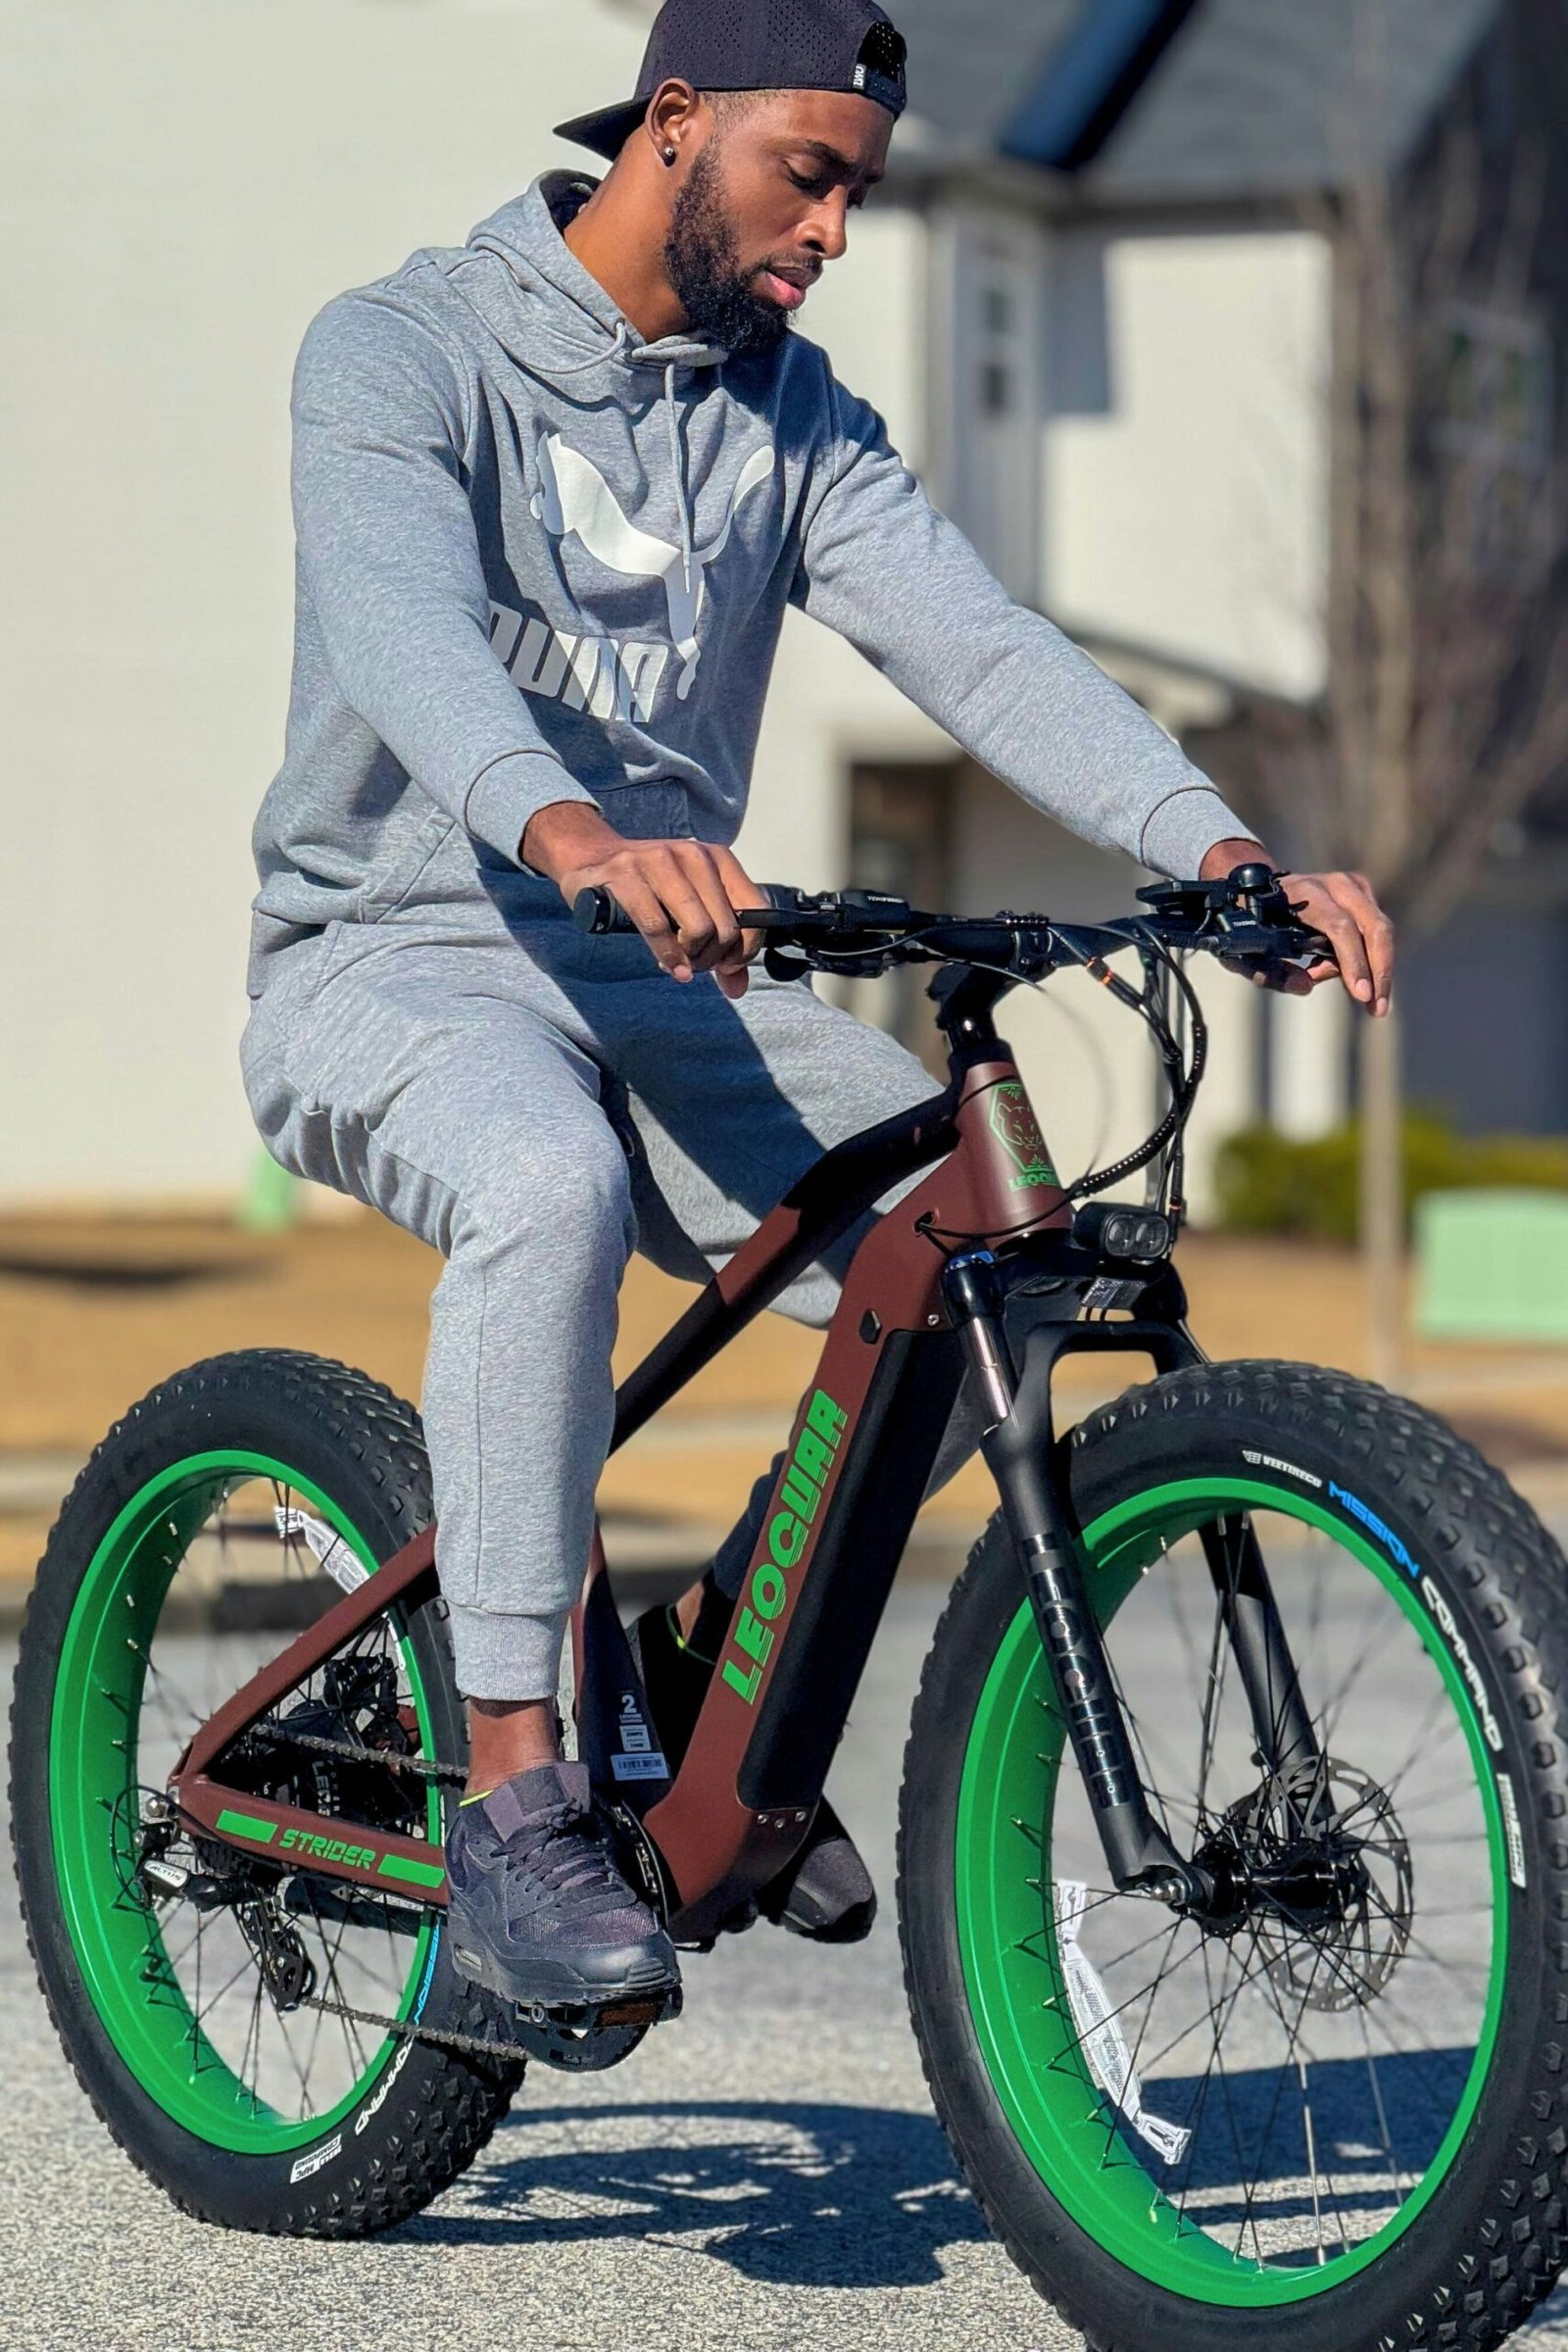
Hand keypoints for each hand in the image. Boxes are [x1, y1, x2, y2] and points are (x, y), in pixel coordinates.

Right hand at [521, 801, 763, 998]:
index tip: (727, 965)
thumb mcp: (692, 906)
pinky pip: (657, 927)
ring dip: (691, 959)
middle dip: (712, 958)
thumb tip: (737, 986)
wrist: (593, 858)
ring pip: (697, 928)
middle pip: (725, 927)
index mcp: (718, 858)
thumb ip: (721, 944)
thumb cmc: (648, 887)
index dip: (745, 949)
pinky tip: (669, 966)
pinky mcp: (625, 875)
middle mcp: (693, 854)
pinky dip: (667, 956)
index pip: (756, 910)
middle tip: (695, 965)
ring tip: (680, 964)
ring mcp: (658, 861)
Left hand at [1198, 838, 1394, 1016]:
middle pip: (1374, 928)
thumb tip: (1305, 987)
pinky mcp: (1362, 894)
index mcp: (1302, 892)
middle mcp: (1333, 885)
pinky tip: (1343, 972)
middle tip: (1378, 1009)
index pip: (1339, 927)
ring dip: (1375, 969)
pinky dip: (1367, 959)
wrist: (1258, 891)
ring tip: (1358, 996)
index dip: (1353, 962)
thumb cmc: (1251, 926)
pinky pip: (1375, 932)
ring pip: (1380, 931)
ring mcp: (1352, 886)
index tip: (1362, 995)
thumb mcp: (1247, 952)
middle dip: (1380, 972)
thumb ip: (1271, 973)